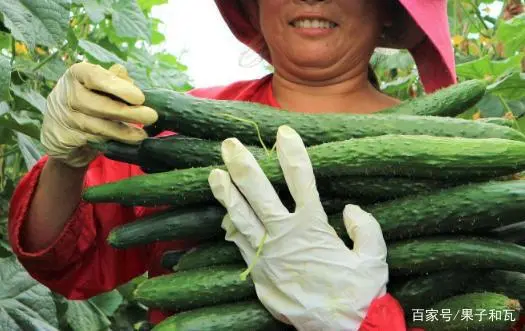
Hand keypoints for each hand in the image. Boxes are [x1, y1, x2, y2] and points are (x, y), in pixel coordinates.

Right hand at [42, 62, 157, 167]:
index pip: (95, 76)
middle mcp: (67, 94)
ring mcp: (64, 117)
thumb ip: (114, 80)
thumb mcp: (99, 85)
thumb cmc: (89, 99)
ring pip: (97, 126)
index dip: (118, 87)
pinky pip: (94, 140)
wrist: (62, 129)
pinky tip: (129, 142)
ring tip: (142, 135)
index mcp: (77, 74)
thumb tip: (128, 79)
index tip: (139, 98)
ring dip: (123, 131)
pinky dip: (113, 141)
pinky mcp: (66, 138)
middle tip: (151, 116)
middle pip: (98, 104)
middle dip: (127, 112)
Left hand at [208, 125, 388, 330]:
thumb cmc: (359, 294)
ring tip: (214, 173)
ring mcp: (268, 254)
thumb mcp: (374, 258)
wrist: (341, 330)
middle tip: (229, 145)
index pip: (302, 179)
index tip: (284, 132)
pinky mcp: (258, 272)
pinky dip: (231, 225)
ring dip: (227, 193)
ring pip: (241, 216)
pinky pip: (239, 243)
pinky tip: (224, 212)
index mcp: (313, 227)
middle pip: (259, 192)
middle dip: (244, 165)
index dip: (292, 153)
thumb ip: (366, 228)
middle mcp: (285, 236)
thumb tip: (351, 209)